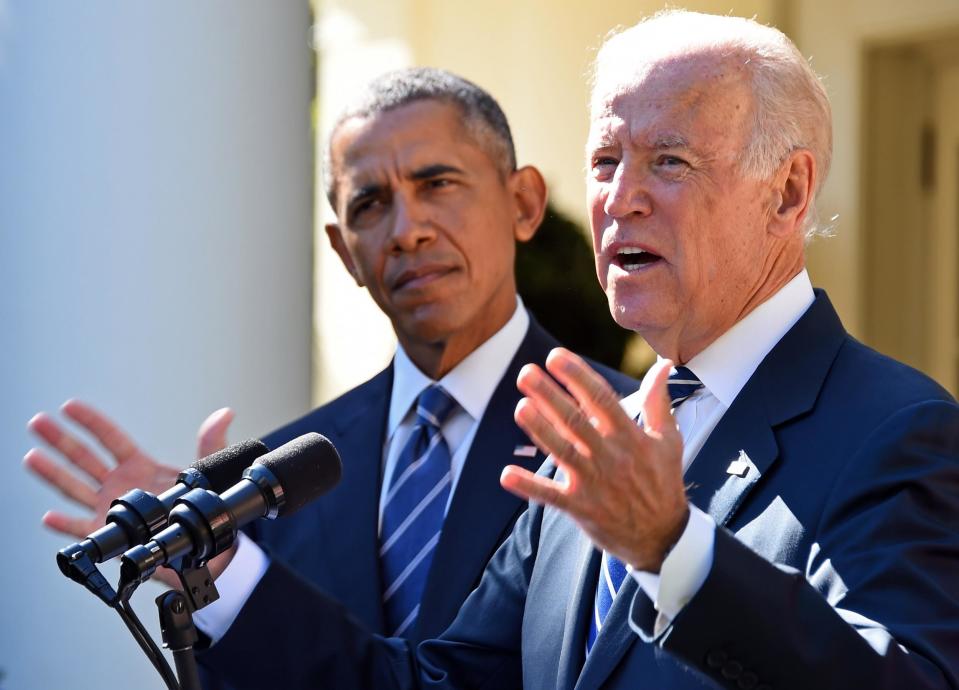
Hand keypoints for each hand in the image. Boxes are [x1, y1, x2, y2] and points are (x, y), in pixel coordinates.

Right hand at [24, 400, 235, 585]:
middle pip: (85, 459)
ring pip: (76, 489)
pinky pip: (85, 530)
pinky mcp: (114, 536)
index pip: (111, 439)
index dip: (91, 422)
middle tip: (38, 423)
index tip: (70, 407)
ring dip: (53, 474)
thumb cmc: (202, 505)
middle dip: (60, 441)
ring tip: (32, 457)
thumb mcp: (207, 470)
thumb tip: (224, 414)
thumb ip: (211, 442)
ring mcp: (113, 509)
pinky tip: (49, 517)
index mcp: (141, 466)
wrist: (207, 544)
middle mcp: (121, 485)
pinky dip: (66, 525)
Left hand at [500, 349, 687, 572]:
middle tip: (526, 373)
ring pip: (562, 451)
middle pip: (576, 421)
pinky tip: (507, 474)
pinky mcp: (581, 508)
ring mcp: (595, 483)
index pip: (602, 399)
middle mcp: (611, 457)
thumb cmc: (663, 482)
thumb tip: (662, 366)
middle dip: (550, 395)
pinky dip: (529, 486)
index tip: (556, 357)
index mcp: (631, 437)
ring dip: (539, 429)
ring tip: (520, 407)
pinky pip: (551, 496)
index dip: (578, 376)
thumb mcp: (668, 440)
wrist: (663, 537)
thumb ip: (658, 401)